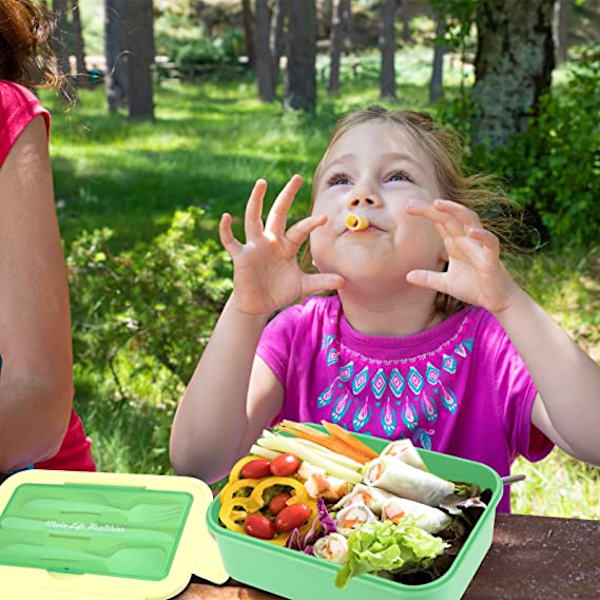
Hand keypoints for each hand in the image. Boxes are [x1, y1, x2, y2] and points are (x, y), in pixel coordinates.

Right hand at [219, 175, 344, 315]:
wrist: (258, 305)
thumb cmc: (279, 291)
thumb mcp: (302, 286)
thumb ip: (321, 281)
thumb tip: (344, 281)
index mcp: (286, 245)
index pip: (300, 230)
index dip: (311, 224)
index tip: (324, 218)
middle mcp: (271, 240)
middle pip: (278, 213)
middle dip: (287, 195)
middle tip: (297, 178)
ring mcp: (254, 246)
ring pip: (254, 219)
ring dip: (256, 201)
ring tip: (262, 182)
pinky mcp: (240, 256)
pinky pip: (230, 241)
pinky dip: (226, 230)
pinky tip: (226, 217)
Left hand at [404, 199, 519, 314]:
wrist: (497, 301)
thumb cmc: (475, 288)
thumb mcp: (446, 284)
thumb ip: (428, 278)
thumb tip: (407, 276)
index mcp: (456, 243)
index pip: (440, 222)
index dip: (426, 212)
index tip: (407, 206)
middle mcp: (467, 240)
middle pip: (450, 217)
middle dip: (432, 209)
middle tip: (411, 204)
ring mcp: (480, 246)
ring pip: (471, 220)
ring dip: (456, 211)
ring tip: (438, 204)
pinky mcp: (492, 258)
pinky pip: (490, 242)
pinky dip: (483, 236)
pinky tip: (471, 232)